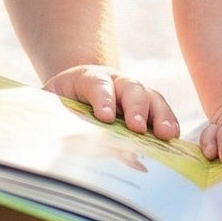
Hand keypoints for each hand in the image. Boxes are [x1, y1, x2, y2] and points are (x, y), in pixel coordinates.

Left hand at [44, 66, 180, 137]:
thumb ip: (48, 115)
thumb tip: (46, 137)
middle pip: (131, 88)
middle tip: (137, 127)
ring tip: (166, 135)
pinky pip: (163, 114)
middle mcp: (117, 82)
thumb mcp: (49, 104)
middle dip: (135, 107)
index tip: (105, 117)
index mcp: (88, 78)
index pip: (97, 84)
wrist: (79, 91)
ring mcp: (136, 94)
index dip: (102, 98)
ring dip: (161, 115)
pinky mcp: (149, 109)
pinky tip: (175, 142)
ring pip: (153, 98)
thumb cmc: (61, 103)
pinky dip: (170, 125)